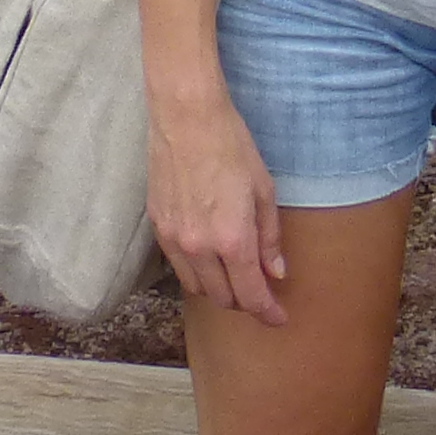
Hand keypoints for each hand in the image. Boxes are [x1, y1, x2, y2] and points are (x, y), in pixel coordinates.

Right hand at [146, 89, 291, 327]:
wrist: (186, 116)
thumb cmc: (231, 145)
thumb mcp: (263, 189)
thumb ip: (269, 236)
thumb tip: (276, 272)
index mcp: (232, 239)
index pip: (250, 295)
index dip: (267, 312)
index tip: (278, 318)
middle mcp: (200, 248)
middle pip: (223, 298)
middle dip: (245, 301)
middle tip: (260, 291)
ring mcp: (174, 239)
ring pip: (197, 288)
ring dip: (219, 289)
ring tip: (235, 275)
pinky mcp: (157, 227)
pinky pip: (178, 266)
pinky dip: (196, 271)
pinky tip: (209, 257)